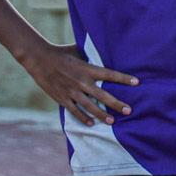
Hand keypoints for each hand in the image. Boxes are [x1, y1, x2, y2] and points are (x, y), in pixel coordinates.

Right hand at [18, 42, 137, 125]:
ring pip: (90, 106)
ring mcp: (71, 91)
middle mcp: (81, 81)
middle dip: (117, 104)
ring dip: (102, 115)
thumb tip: (104, 51)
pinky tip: (92, 124)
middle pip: (103, 95)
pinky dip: (83, 118)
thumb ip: (91, 56)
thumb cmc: (61, 53)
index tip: (137, 82)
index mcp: (87, 69)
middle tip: (129, 111)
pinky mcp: (62, 98)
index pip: (110, 74)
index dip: (123, 78)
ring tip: (112, 121)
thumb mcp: (78, 51)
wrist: (39, 59)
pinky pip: (74, 111)